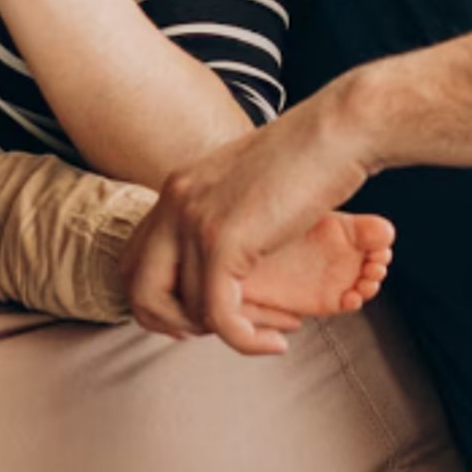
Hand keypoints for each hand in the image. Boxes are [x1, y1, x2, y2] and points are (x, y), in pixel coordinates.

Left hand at [122, 88, 375, 355]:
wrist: (339, 128)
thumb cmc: (310, 154)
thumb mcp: (247, 181)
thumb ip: (222, 210)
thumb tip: (221, 249)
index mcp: (178, 187)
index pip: (133, 259)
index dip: (157, 299)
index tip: (196, 314)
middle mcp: (175, 201)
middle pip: (138, 289)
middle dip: (172, 325)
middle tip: (217, 332)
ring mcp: (195, 220)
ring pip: (186, 309)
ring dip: (227, 333)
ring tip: (266, 331)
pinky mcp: (224, 240)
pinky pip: (219, 316)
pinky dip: (245, 341)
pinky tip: (274, 342)